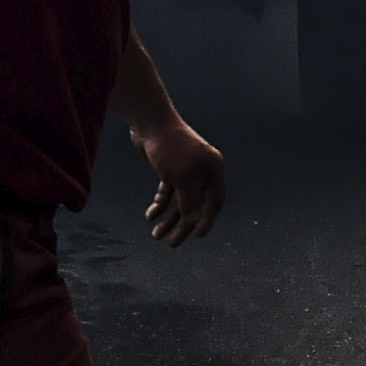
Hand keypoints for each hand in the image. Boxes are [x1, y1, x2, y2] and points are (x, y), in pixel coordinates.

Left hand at [134, 115, 225, 245]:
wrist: (149, 122)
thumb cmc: (170, 147)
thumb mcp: (181, 176)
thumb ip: (189, 201)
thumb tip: (193, 224)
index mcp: (212, 169)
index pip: (215, 200)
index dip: (207, 219)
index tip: (198, 235)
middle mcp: (202, 170)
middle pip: (195, 204)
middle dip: (183, 225)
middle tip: (172, 243)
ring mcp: (186, 169)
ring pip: (180, 200)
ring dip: (168, 218)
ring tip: (156, 235)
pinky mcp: (170, 168)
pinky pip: (167, 192)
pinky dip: (159, 204)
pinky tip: (150, 215)